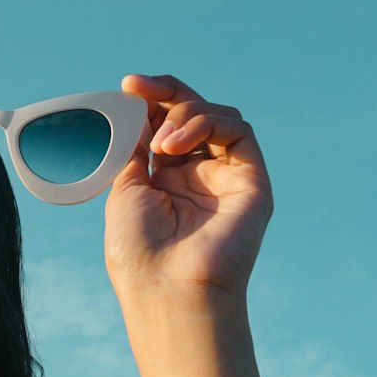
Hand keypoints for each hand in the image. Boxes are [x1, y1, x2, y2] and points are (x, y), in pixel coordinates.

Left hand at [103, 73, 274, 303]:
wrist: (168, 290)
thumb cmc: (139, 251)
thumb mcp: (125, 188)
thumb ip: (133, 146)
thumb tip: (135, 107)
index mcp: (166, 181)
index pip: (165, 125)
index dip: (150, 101)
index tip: (127, 86)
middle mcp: (199, 177)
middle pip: (193, 114)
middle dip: (166, 92)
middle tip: (137, 87)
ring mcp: (227, 178)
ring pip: (218, 117)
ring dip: (185, 114)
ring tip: (161, 143)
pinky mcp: (252, 182)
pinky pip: (240, 131)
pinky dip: (207, 123)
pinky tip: (176, 144)